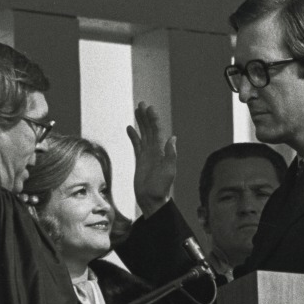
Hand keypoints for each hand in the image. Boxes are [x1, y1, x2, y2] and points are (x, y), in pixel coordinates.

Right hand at [127, 102, 176, 217]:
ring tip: (136, 111)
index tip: (148, 108)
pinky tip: (130, 128)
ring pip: (143, 134)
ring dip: (140, 123)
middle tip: (141, 103)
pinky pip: (136, 145)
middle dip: (146, 117)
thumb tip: (172, 138)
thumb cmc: (161, 188)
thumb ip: (170, 155)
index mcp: (161, 151)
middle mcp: (154, 151)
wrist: (152, 200)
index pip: (156, 131)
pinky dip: (133, 136)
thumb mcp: (168, 171)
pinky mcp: (140, 161)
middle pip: (149, 129)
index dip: (153, 119)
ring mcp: (147, 155)